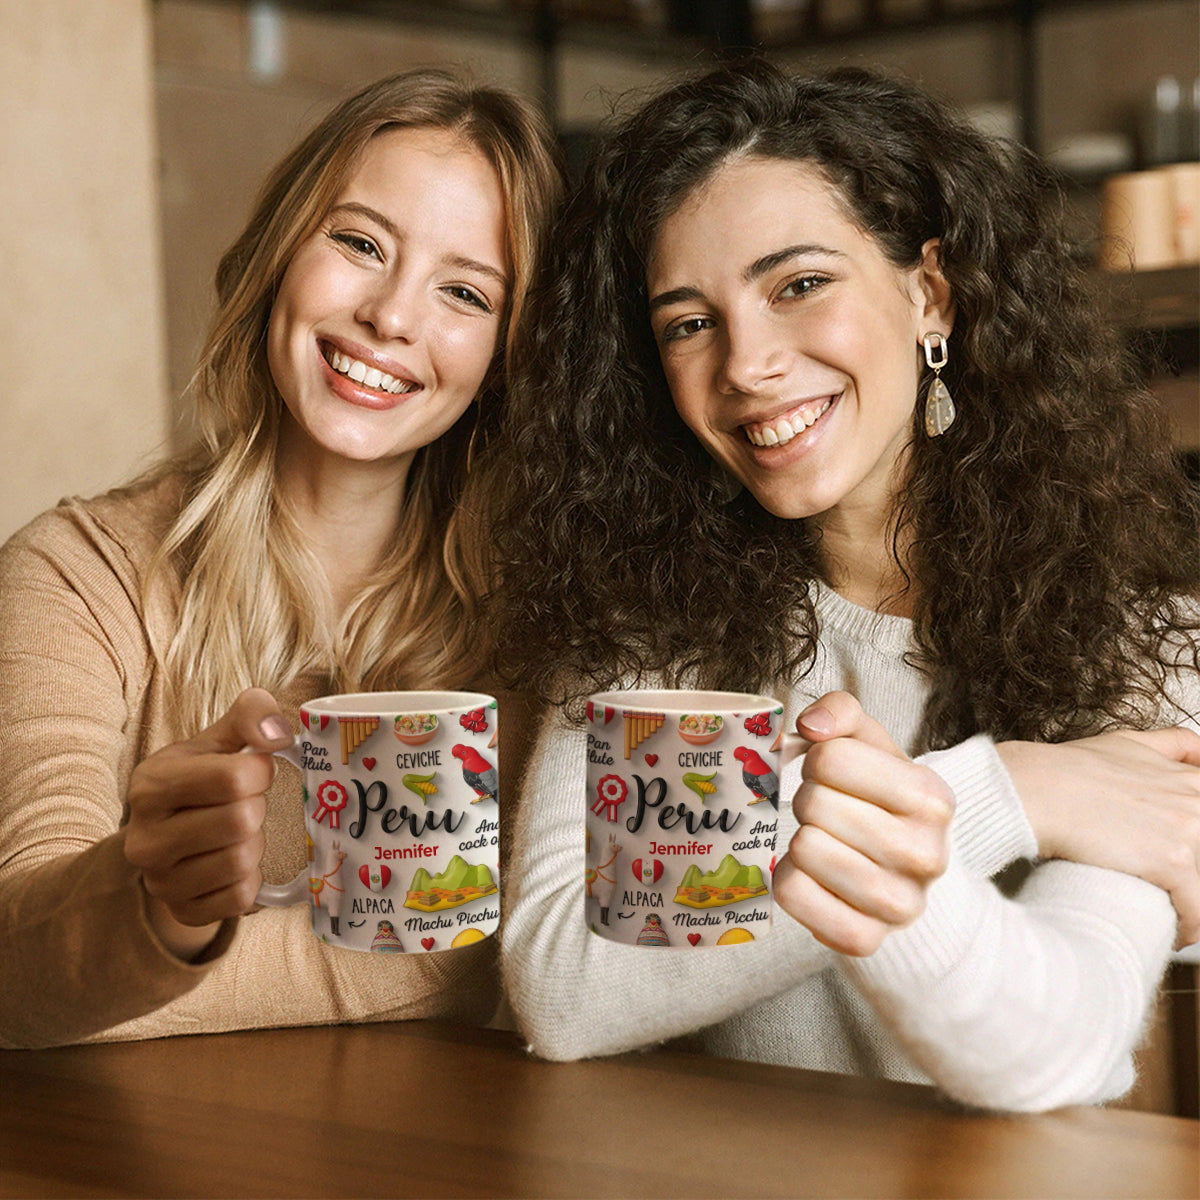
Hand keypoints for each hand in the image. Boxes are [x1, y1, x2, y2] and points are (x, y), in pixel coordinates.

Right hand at [124, 688, 293, 958]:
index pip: (232, 778)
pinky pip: (241, 898)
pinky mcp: (182, 911)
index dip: (259, 772)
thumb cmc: (201, 780)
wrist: (169, 837)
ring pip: (242, 861)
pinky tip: (234, 861)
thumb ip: (250, 715)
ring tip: (237, 833)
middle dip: (256, 808)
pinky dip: (251, 878)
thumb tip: (279, 732)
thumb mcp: (218, 740)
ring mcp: (160, 882)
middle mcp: (145, 838)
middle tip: (245, 805)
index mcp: (150, 785)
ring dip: (255, 843)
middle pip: (241, 821)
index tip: (254, 771)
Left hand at [772, 692, 953, 956]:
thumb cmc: (877, 797)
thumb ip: (842, 711)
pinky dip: (788, 878)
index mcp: (932, 797)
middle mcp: (927, 854)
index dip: (817, 760)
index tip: (831, 774)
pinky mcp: (865, 940)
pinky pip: (791, 894)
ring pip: (803, 850)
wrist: (904, 870)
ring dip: (799, 838)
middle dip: (807, 800)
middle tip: (825, 811)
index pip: (830, 758)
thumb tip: (810, 725)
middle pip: (813, 805)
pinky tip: (812, 875)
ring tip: (822, 840)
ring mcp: (900, 905)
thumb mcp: (870, 744)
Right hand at [998, 728, 1199, 947]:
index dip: (1194, 847)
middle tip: (1171, 889)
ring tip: (1172, 917)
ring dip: (1193, 906)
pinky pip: (1198, 911)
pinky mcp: (1174, 861)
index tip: (1185, 863)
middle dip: (1193, 877)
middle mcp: (1197, 802)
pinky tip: (1173, 933)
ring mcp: (1189, 831)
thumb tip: (1198, 751)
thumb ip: (1171, 744)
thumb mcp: (1126, 743)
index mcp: (1190, 780)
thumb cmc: (1067, 769)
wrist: (1036, 789)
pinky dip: (1189, 928)